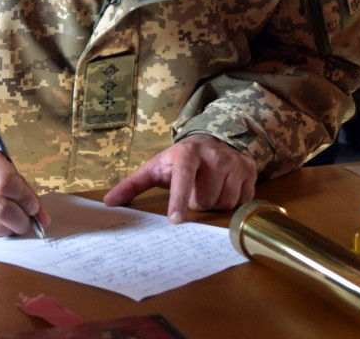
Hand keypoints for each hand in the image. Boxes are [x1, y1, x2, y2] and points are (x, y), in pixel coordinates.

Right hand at [0, 147, 49, 237]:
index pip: (7, 182)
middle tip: (27, 222)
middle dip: (22, 220)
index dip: (24, 198)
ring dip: (10, 229)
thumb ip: (23, 190)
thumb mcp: (0, 170)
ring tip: (13, 224)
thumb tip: (43, 218)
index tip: (33, 207)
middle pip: (2, 208)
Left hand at [103, 134, 256, 223]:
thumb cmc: (179, 159)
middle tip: (193, 190)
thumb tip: (108, 203)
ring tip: (208, 187)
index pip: (183, 178)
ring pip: (224, 202)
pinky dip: (230, 200)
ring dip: (214, 202)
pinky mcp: (250, 169)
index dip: (179, 199)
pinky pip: (241, 201)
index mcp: (187, 152)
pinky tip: (224, 187)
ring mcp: (234, 162)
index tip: (175, 220)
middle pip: (204, 200)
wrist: (213, 139)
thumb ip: (132, 185)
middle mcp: (213, 155)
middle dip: (196, 202)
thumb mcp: (156, 167)